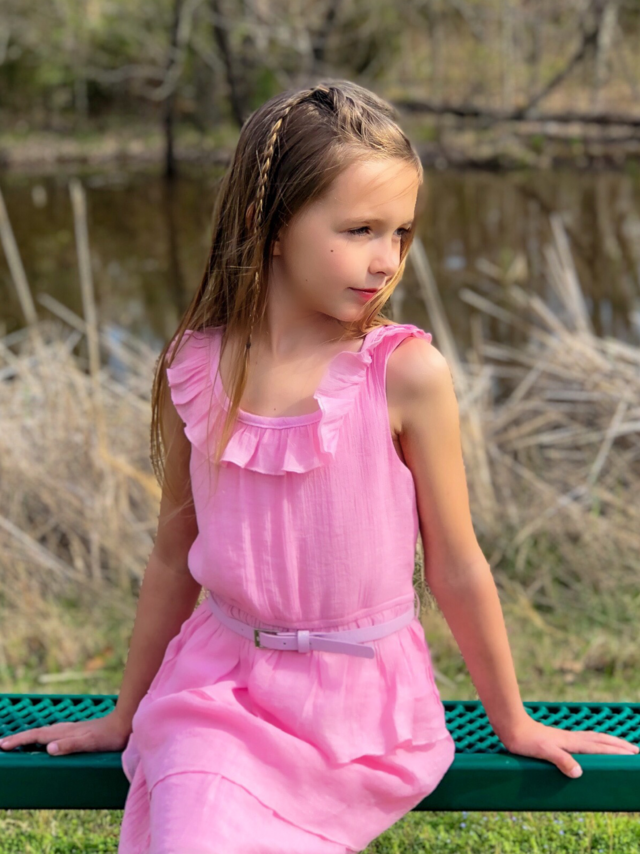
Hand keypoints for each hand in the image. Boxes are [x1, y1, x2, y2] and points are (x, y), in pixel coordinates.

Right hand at [0, 710, 130, 756]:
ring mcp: (73, 729)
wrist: (126, 723)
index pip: (37, 736)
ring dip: (32, 736)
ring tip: (21, 740)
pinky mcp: (80, 731)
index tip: (4, 745)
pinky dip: (46, 736)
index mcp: (65, 733)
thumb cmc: (110, 736)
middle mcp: (67, 729)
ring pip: (47, 731)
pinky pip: (56, 733)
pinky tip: (50, 739)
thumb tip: (48, 749)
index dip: (20, 740)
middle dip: (21, 738)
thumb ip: (70, 745)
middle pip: (38, 732)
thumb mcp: (89, 743)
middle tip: (5, 744)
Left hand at [500, 717, 639, 777]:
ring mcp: (565, 738)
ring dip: (608, 742)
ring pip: (593, 739)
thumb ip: (561, 760)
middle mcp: (572, 739)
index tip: (633, 754)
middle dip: (618, 745)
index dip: (617, 751)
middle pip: (601, 740)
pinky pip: (583, 740)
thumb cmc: (525, 740)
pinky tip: (590, 746)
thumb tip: (579, 772)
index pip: (600, 747)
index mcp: (572, 743)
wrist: (511, 726)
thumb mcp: (544, 752)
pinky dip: (594, 742)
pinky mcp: (558, 739)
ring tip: (619, 746)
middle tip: (635, 750)